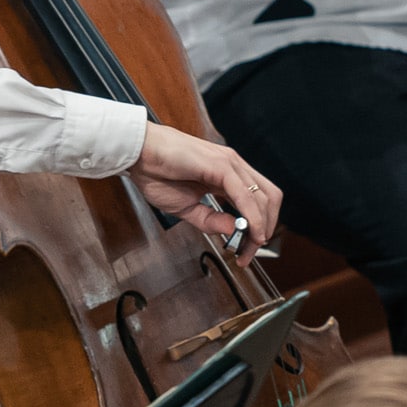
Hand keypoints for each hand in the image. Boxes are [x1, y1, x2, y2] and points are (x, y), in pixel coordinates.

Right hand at [129, 123, 282, 247]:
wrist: (138, 154)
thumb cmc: (157, 174)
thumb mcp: (186, 208)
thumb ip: (210, 220)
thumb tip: (232, 230)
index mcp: (229, 176)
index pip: (258, 202)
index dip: (259, 227)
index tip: (249, 249)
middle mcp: (235, 168)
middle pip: (268, 200)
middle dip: (265, 229)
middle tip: (251, 252)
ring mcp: (230, 164)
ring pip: (262, 197)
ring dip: (260, 226)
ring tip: (250, 245)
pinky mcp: (221, 165)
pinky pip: (244, 194)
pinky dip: (251, 215)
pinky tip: (247, 229)